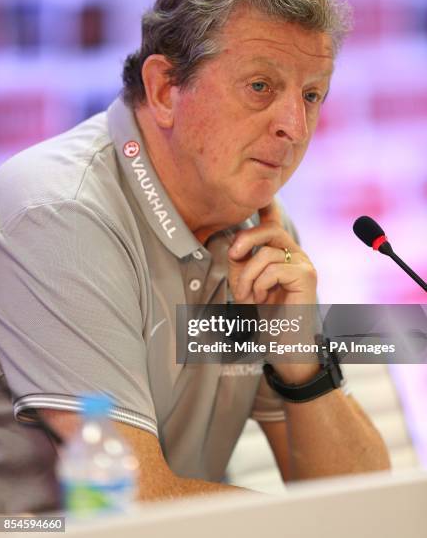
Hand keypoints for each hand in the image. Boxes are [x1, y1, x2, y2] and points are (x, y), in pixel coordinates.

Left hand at [227, 200, 319, 384]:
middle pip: (271, 230)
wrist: (285, 347)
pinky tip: (262, 298)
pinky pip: (275, 268)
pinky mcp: (307, 277)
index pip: (275, 224)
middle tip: (233, 255)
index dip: (267, 206)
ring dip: (248, 276)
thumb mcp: (246, 284)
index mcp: (283, 255)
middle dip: (246, 238)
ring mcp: (305, 265)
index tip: (260, 192)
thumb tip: (235, 246)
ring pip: (267, 253)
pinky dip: (260, 283)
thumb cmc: (266, 317)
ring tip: (247, 295)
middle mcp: (297, 255)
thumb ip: (242, 263)